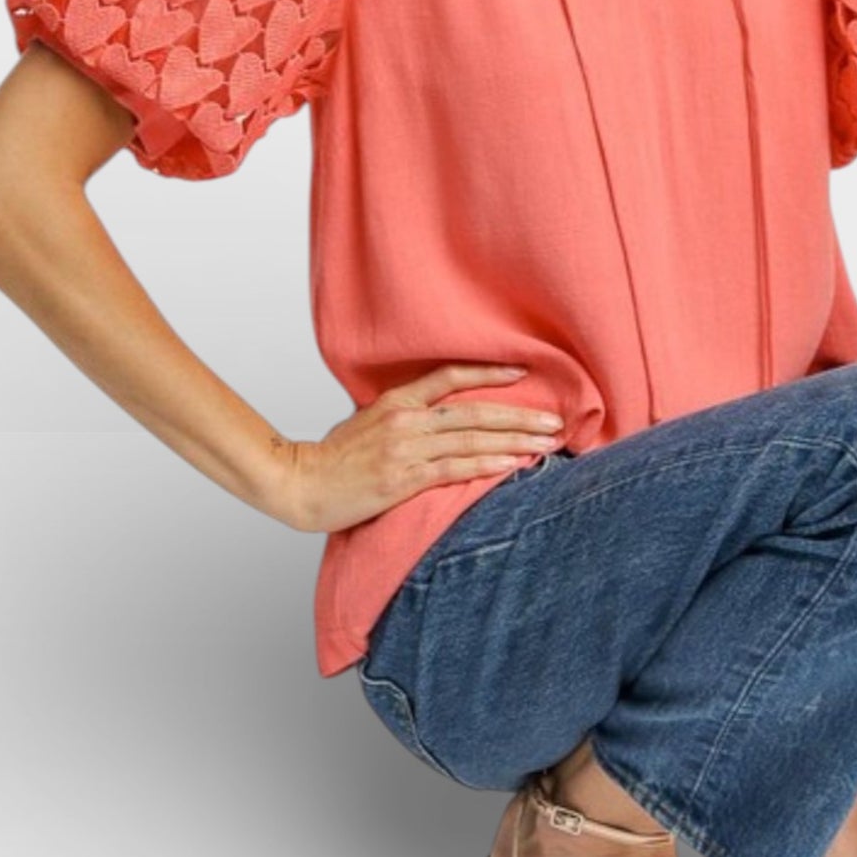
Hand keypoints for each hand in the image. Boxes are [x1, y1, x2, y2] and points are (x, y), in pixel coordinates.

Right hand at [272, 363, 564, 532]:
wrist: (301, 484)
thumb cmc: (333, 458)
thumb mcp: (365, 423)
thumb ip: (400, 416)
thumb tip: (430, 415)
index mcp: (396, 400)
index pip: (451, 377)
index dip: (489, 373)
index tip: (523, 373)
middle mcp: (405, 419)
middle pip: (474, 411)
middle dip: (519, 416)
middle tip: (555, 421)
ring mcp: (405, 449)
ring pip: (472, 439)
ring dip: (515, 442)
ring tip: (547, 444)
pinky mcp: (403, 479)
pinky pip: (455, 469)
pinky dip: (488, 465)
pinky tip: (514, 465)